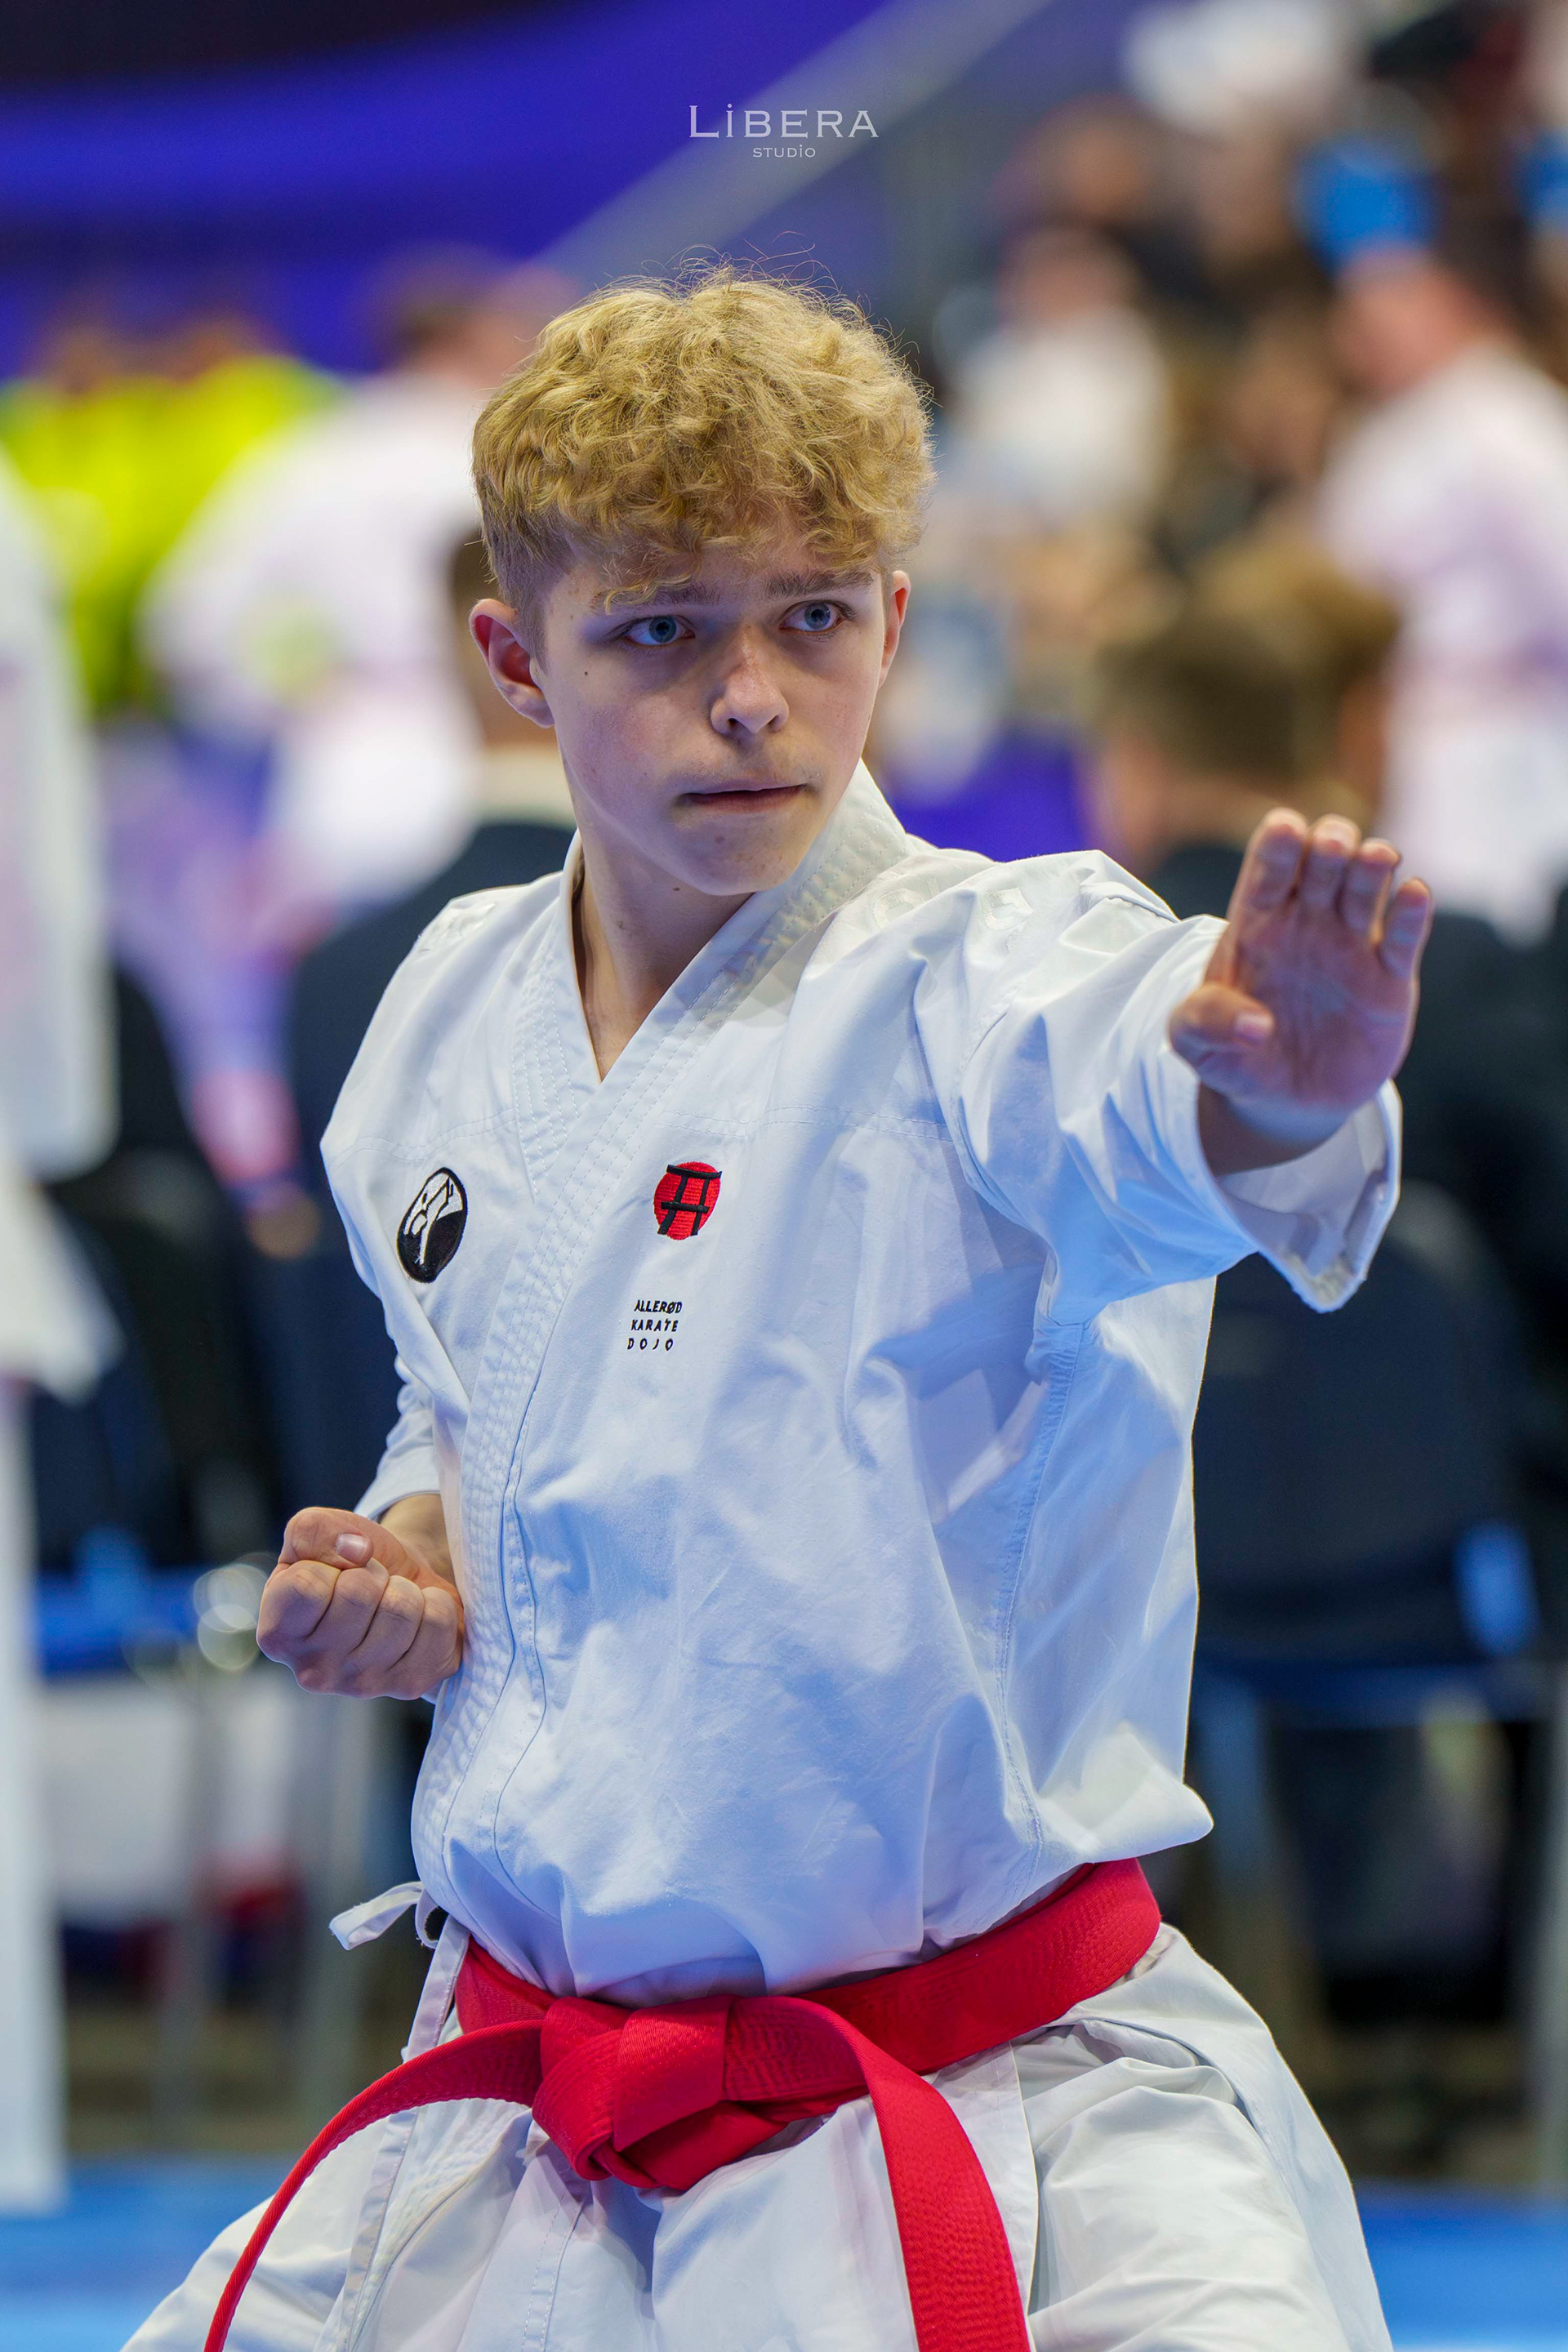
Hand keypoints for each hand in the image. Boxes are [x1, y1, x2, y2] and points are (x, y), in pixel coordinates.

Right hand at [257, 1499, 462, 1698]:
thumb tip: (355, 1551)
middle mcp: (313, 1671)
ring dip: (405, 1588)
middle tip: (371, 1584)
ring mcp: (363, 1684)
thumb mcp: (316, 1531)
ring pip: (402, 1608)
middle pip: (359, 1593)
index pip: (307, 1586)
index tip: (335, 1570)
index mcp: (278, 1635)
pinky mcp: (412, 1684)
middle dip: (372, 1572)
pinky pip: (438, 1622)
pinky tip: (419, 1619)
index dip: (331, 1561)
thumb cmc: (350, 1560)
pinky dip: (436, 1603)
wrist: (400, 1580)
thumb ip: (313, 1531)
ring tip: (393, 1601)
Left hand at [1169, 810, 1432, 1175]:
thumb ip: (1203, 1023)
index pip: (1267, 870)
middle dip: (1331, 844)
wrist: (1283, 1101)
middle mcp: (1307, 922)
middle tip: (1333, 847)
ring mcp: (1351, 945)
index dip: (1277, 845)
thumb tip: (1254, 1025)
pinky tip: (1414, 893)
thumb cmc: (1232, 1056)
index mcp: (1256, 923)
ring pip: (1367, 888)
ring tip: (1377, 857)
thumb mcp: (1194, 1043)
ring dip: (1373, 866)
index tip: (1285, 829)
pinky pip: (1403, 938)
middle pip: (1323, 863)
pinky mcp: (1389, 979)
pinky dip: (1412, 913)